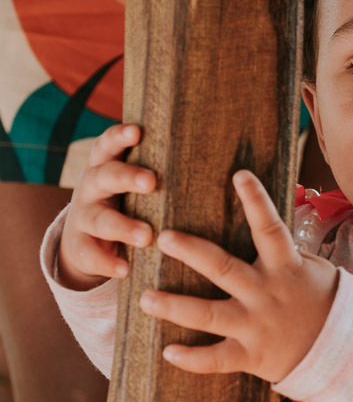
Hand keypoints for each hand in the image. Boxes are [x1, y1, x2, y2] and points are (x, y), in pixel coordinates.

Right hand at [58, 124, 155, 289]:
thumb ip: (162, 172)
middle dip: (127, 177)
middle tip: (151, 182)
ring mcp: (84, 217)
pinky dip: (107, 262)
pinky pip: (90, 254)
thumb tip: (222, 161)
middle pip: (106, 176)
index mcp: (107, 166)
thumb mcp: (136, 185)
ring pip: (99, 219)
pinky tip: (124, 269)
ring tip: (146, 237)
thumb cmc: (129, 203)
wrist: (87, 239)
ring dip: (122, 227)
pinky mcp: (81, 246)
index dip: (119, 137)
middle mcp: (92, 187)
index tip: (137, 131)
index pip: (109, 145)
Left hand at [138, 170, 338, 382]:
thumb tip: (261, 220)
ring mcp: (257, 326)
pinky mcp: (252, 356)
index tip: (240, 175)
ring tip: (144, 298)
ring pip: (209, 316)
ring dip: (174, 306)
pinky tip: (168, 352)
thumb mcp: (313, 269)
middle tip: (163, 237)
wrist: (342, 349)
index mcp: (285, 267)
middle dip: (192, 252)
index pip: (270, 228)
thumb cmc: (323, 302)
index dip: (257, 201)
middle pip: (224, 269)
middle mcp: (267, 294)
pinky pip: (216, 359)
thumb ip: (284, 251)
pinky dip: (191, 358)